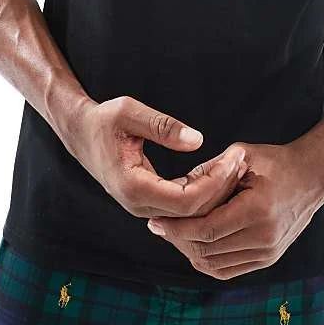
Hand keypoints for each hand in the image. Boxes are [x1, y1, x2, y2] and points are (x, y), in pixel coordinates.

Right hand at [65, 95, 248, 218]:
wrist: (80, 132)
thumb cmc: (103, 119)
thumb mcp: (130, 112)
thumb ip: (163, 126)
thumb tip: (198, 140)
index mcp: (133, 186)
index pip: (187, 201)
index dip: (215, 184)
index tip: (234, 159)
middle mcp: (138, 204)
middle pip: (192, 212)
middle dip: (221, 188)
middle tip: (243, 160)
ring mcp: (143, 206)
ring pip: (189, 212)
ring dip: (215, 191)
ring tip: (237, 164)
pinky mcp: (149, 200)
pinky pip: (182, 205)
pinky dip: (202, 190)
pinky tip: (220, 170)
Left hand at [145, 140, 323, 280]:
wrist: (311, 177)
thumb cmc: (275, 161)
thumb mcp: (242, 155)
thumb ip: (209, 171)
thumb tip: (175, 186)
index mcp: (258, 210)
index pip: (207, 230)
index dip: (177, 229)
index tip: (157, 221)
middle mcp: (264, 238)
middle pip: (208, 251)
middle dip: (178, 240)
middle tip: (159, 226)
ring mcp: (268, 253)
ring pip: (215, 265)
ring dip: (190, 252)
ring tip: (174, 234)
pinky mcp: (268, 259)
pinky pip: (228, 270)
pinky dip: (207, 260)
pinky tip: (194, 244)